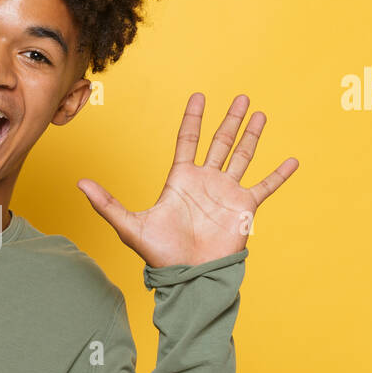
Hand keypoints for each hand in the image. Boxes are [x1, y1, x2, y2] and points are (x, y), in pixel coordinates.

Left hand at [78, 93, 298, 266]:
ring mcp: (227, 193)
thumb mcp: (129, 226)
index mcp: (181, 180)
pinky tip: (292, 160)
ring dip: (251, 136)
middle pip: (220, 142)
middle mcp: (206, 182)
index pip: (188, 140)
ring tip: (260, 114)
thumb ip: (107, 203)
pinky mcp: (244, 209)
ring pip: (242, 156)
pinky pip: (265, 187)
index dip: (193, 118)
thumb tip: (79, 184)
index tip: (199, 96)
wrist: (188, 276)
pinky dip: (279, 174)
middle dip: (230, 119)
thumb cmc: (159, 255)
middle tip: (241, 97)